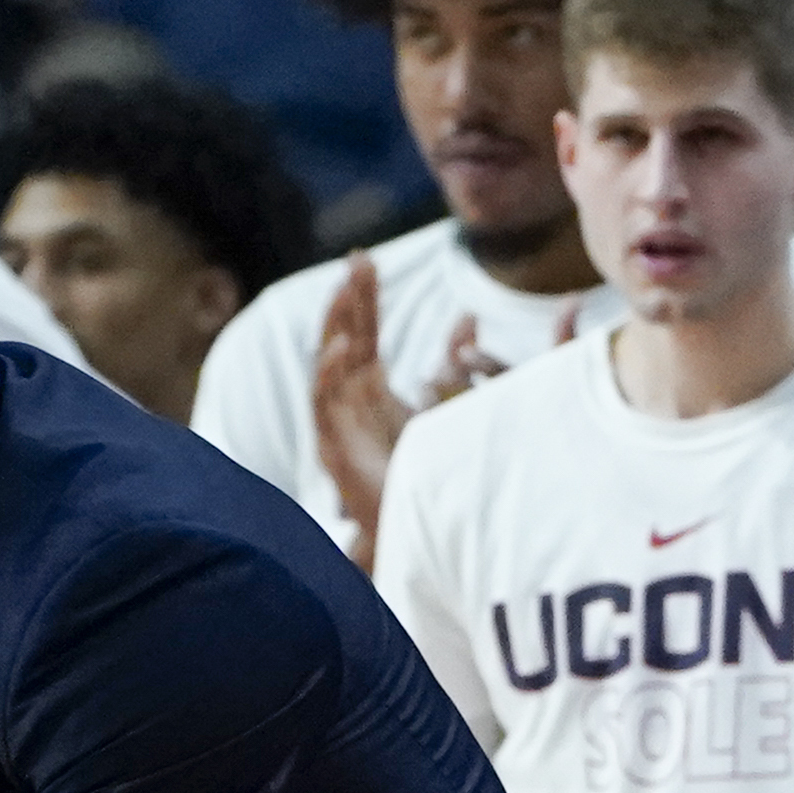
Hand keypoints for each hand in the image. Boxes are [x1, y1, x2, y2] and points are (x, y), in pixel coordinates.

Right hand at [313, 259, 512, 568]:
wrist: (428, 532)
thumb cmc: (435, 474)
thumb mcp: (451, 402)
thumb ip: (456, 358)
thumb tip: (469, 315)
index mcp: (371, 390)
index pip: (363, 333)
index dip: (363, 297)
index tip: (367, 259)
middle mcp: (350, 404)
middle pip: (344, 341)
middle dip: (348, 300)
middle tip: (358, 260)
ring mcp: (339, 426)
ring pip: (328, 366)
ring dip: (334, 326)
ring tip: (344, 291)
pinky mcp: (335, 452)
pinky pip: (324, 406)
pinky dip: (330, 374)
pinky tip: (344, 348)